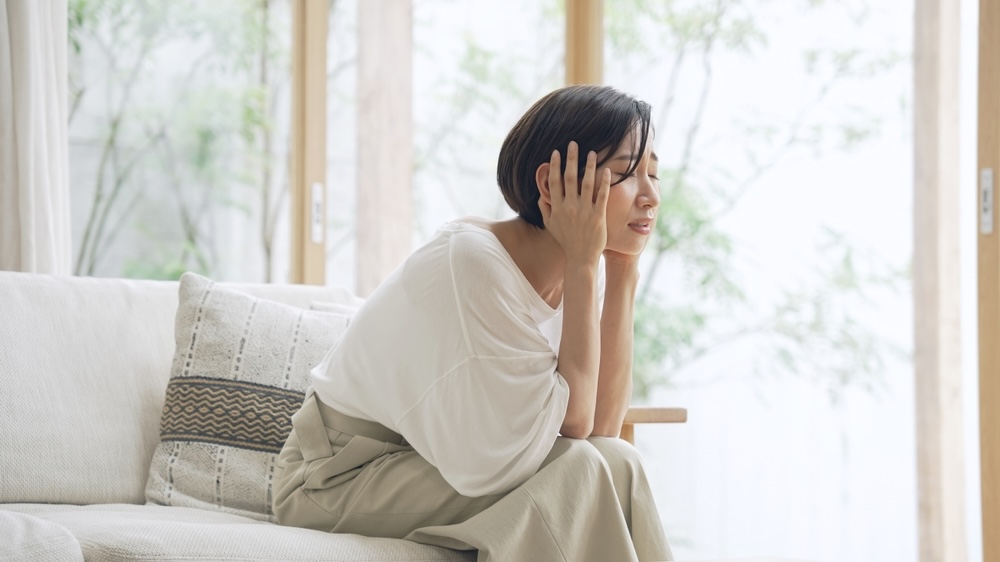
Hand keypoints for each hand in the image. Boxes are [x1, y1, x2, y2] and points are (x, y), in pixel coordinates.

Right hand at [538, 141, 609, 265]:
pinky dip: (604, 182)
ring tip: (592, 152)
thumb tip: (540, 194)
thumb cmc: (566, 241)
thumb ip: (544, 208)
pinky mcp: (598, 216)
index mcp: (556, 208)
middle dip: (571, 159)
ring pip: (586, 183)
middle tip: (574, 144)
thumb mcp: (550, 225)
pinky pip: (601, 195)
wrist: (580, 258)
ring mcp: (584, 211)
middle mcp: (569, 207)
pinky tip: (607, 170)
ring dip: (589, 166)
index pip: (554, 182)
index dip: (555, 166)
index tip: (557, 152)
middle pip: (569, 178)